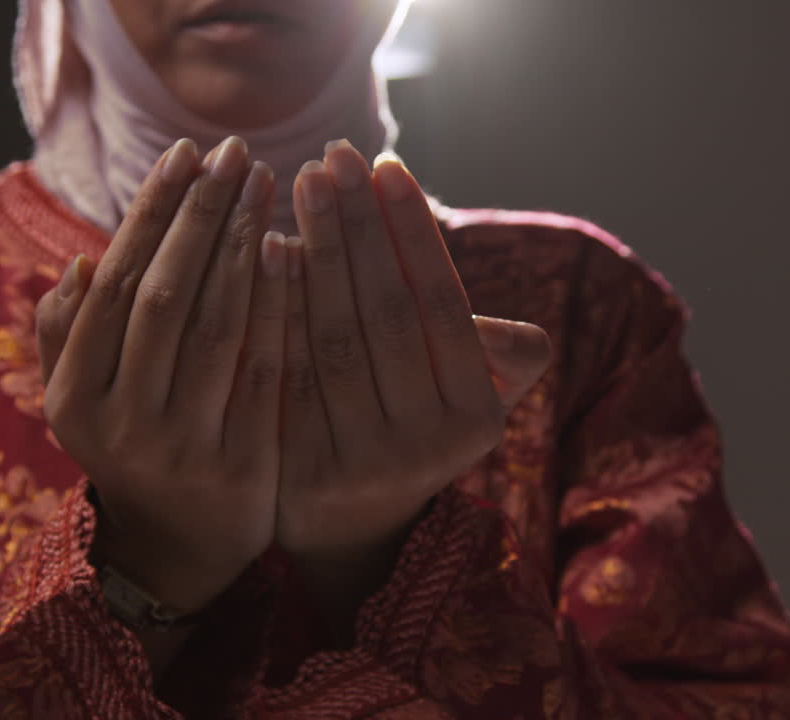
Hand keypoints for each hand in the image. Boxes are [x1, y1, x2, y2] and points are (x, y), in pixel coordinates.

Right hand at [34, 136, 288, 614]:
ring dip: (242, 246)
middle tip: (235, 153)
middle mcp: (120, 424)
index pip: (114, 286)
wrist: (176, 551)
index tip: (186, 155)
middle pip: (164, 297)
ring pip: (215, 327)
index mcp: (71, 398)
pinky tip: (294, 251)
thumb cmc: (129, 449)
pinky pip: (265, 370)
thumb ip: (66, 338)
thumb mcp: (77, 404)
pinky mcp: (243, 468)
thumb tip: (82, 267)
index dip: (152, 215)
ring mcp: (182, 449)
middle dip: (202, 216)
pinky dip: (279, 307)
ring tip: (266, 183)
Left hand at [278, 141, 550, 596]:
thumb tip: (522, 341)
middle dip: (360, 229)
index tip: (385, 163)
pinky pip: (289, 372)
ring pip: (336, 340)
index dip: (413, 233)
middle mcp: (427, 447)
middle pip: (387, 316)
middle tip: (333, 155)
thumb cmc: (411, 429)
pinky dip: (279, 308)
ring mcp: (362, 466)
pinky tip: (267, 249)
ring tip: (301, 185)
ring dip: (318, 254)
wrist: (350, 528)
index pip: (443, 306)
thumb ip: (491, 357)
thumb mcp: (467, 400)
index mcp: (477, 418)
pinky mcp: (301, 475)